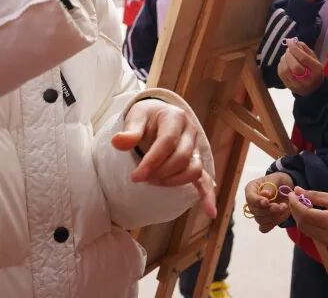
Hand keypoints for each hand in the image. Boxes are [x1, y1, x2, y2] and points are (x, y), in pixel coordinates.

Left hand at [111, 98, 215, 217]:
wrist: (158, 115)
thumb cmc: (146, 117)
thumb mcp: (136, 117)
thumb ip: (130, 131)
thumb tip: (117, 142)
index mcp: (175, 117)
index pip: (168, 141)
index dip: (152, 161)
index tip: (135, 176)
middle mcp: (190, 132)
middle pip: (182, 157)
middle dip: (160, 172)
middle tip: (141, 179)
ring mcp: (195, 148)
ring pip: (193, 169)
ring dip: (174, 181)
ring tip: (153, 183)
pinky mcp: (196, 162)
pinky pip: (205, 180)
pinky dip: (207, 196)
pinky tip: (209, 212)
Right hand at [244, 173, 293, 232]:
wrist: (288, 189)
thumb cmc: (279, 181)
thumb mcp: (277, 179)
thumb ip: (270, 186)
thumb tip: (264, 194)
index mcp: (251, 189)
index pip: (250, 198)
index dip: (257, 201)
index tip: (267, 202)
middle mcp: (252, 202)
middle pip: (254, 211)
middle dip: (268, 210)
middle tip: (280, 206)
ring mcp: (258, 213)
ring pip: (260, 220)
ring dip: (273, 216)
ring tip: (284, 207)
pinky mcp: (265, 221)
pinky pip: (265, 228)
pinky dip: (273, 223)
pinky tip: (281, 215)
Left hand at [277, 39, 324, 94]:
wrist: (313, 89)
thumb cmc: (314, 71)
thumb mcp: (314, 59)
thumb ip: (305, 49)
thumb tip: (294, 42)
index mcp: (317, 70)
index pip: (304, 58)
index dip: (295, 49)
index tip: (290, 41)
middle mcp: (308, 79)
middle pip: (295, 66)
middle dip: (289, 55)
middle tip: (288, 49)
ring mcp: (298, 85)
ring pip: (286, 70)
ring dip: (284, 59)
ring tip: (286, 55)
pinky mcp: (290, 87)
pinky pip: (281, 74)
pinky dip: (281, 65)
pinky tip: (284, 62)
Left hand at [288, 188, 327, 246]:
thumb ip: (315, 196)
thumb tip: (297, 191)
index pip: (305, 214)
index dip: (295, 204)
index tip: (292, 193)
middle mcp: (326, 235)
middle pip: (302, 224)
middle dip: (295, 210)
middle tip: (294, 197)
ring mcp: (326, 242)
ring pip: (304, 229)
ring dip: (298, 216)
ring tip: (299, 203)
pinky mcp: (326, 244)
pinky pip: (310, 233)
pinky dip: (305, 222)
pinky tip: (306, 212)